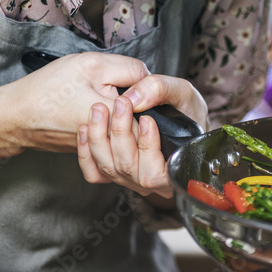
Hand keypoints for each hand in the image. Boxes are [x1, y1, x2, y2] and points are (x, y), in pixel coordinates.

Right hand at [0, 52, 152, 153]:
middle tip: (115, 90)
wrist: (14, 117)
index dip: (149, 94)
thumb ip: (129, 68)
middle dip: (139, 106)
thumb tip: (149, 77)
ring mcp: (102, 151)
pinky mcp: (93, 153)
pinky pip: (112, 141)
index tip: (134, 85)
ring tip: (102, 100)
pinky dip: (109, 127)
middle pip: (144, 125)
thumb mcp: (91, 65)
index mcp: (117, 119)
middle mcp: (112, 142)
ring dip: (124, 117)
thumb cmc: (47, 90)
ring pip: (128, 134)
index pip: (154, 112)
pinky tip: (95, 113)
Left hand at [76, 72, 208, 197]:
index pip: (158, 172)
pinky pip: (94, 173)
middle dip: (120, 132)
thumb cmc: (185, 111)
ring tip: (99, 109)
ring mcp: (130, 179)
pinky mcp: (114, 173)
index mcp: (175, 169)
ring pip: (109, 168)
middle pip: (128, 167)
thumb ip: (161, 90)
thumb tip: (135, 98)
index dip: (149, 147)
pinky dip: (86, 153)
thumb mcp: (183, 93)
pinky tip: (85, 129)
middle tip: (121, 103)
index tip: (147, 119)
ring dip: (100, 137)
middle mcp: (151, 181)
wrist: (178, 116)